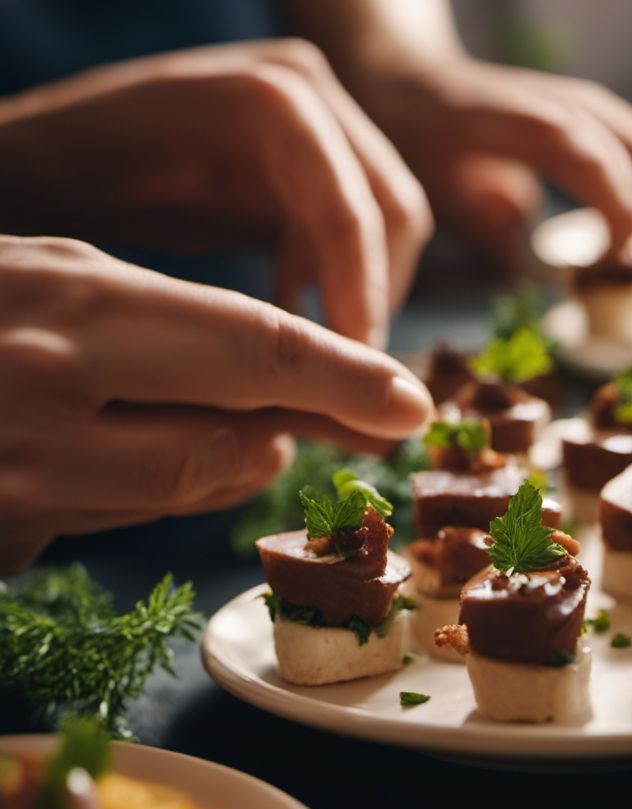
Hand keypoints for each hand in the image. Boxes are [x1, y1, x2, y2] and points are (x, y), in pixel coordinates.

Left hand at [0, 39, 433, 346]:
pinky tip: (294, 314)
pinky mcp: (315, 152)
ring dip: (364, 291)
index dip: (361, 297)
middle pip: (393, 212)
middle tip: (342, 376)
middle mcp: (302, 89)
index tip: (351, 372)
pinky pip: (359, 224)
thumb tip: (273, 367)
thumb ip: (192, 277)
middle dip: (373, 299)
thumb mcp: (102, 222)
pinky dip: (341, 276)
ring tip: (317, 352)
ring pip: (390, 223)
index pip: (349, 210)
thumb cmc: (49, 177)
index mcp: (262, 100)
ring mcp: (315, 116)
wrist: (51, 144)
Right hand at [0, 235, 433, 572]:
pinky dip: (168, 488)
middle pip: (233, 440)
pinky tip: (149, 448)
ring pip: (190, 491)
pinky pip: (125, 523)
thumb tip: (286, 407)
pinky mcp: (1, 535)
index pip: (250, 347)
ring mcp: (18, 478)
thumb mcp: (60, 273)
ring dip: (233, 459)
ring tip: (217, 415)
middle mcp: (42, 398)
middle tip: (338, 415)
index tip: (413, 403)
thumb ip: (170, 331)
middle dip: (297, 427)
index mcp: (69, 307)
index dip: (345, 377)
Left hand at [355, 57, 631, 250]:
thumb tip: (516, 214)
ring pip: (631, 134)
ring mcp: (561, 106)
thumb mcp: (418, 172)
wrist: (397, 75)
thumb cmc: (405, 136)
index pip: (567, 143)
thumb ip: (464, 199)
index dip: (607, 188)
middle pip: (618, 134)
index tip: (628, 247)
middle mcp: (540, 103)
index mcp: (495, 118)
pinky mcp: (572, 118)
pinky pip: (625, 142)